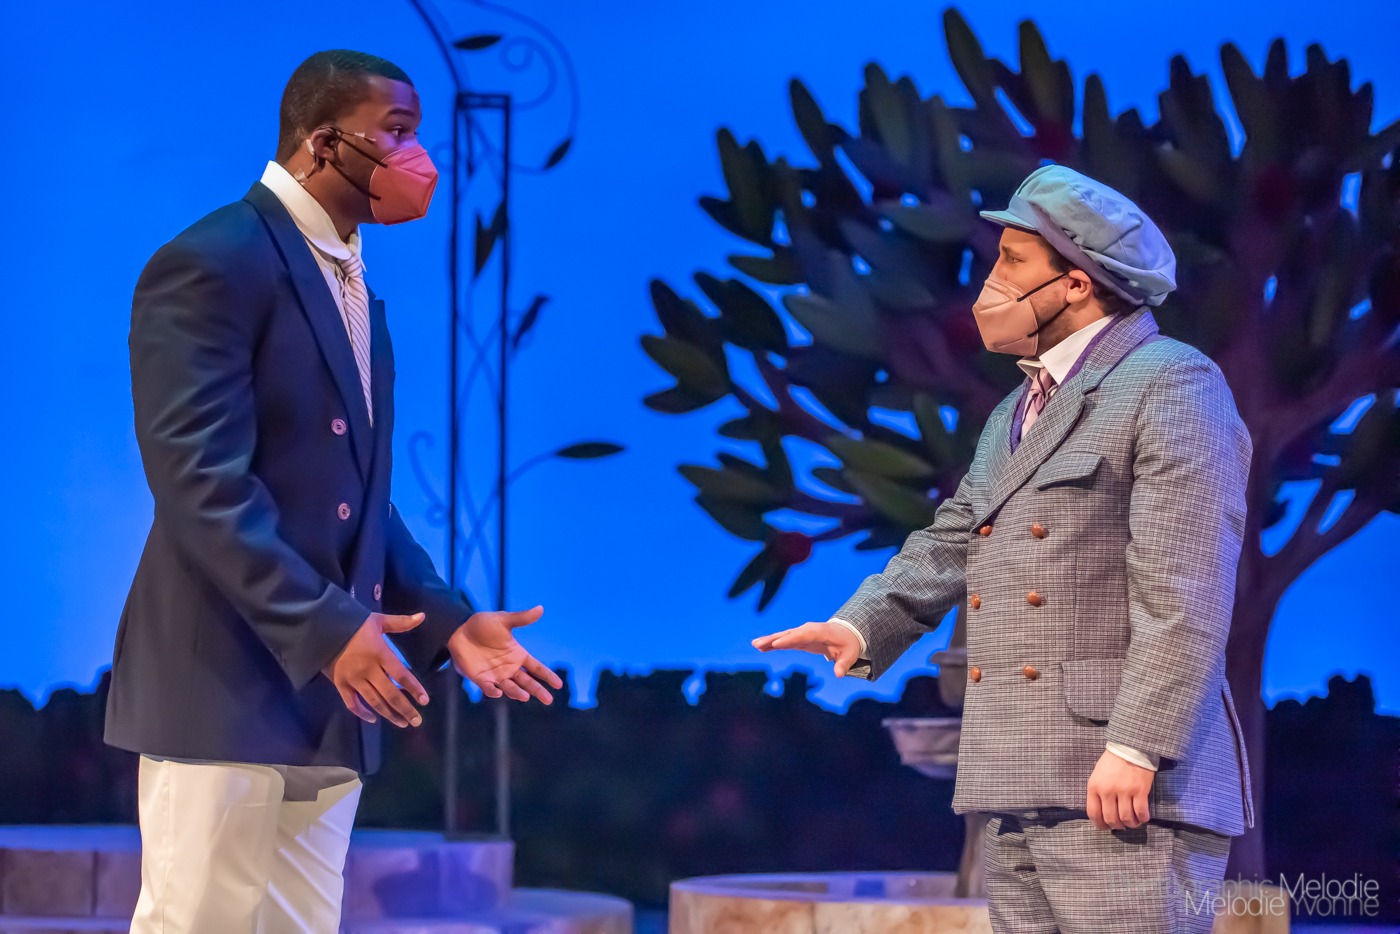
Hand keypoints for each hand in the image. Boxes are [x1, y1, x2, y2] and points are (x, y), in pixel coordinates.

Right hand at [322, 612, 429, 727]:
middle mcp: (368, 669)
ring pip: (374, 701)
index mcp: (380, 654)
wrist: (323, 628)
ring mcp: (353, 679)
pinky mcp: (340, 685)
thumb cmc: (354, 624)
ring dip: (389, 714)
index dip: (414, 688)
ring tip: (402, 723)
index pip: (401, 675)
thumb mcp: (378, 620)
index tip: (424, 700)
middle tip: (417, 721)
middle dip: (405, 709)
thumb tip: (422, 616)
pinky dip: (362, 713)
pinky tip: (373, 718)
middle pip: (390, 694)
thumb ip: (401, 622)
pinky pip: (352, 703)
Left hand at [447, 605, 563, 703]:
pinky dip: (493, 691)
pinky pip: (488, 687)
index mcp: (517, 655)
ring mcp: (495, 674)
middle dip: (538, 691)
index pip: (536, 667)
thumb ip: (522, 618)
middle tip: (548, 700)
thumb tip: (540, 608)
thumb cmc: (483, 624)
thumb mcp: (504, 620)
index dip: (547, 676)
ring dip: (517, 693)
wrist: (459, 630)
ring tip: (525, 696)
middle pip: (527, 682)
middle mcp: (509, 667)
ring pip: (510, 687)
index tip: (558, 685)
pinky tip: (498, 693)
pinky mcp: (480, 678)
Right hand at [751, 622, 861, 677]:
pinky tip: (762, 648)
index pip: (803, 635)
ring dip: (770, 640)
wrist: (847, 633)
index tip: (777, 643)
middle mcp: (808, 630)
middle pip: (789, 634)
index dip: (790, 638)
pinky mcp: (799, 639)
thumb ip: (843, 664)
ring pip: (784, 636)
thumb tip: (839, 674)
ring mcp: (802, 633)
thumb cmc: (848, 644)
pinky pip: (785, 641)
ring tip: (755, 644)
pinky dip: (774, 644)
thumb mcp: (850, 654)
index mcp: (820, 632)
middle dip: (774, 639)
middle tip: (758, 643)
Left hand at [1086, 749, 1153, 829]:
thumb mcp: (1097, 775)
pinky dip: (1143, 818)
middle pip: (1111, 819)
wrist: (1129, 748)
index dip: (1100, 825)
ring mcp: (1124, 791)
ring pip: (1126, 818)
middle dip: (1117, 826)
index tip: (1105, 827)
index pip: (1093, 813)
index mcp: (1094, 787)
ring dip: (1131, 824)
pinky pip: (1141, 812)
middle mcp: (1107, 791)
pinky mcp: (1139, 790)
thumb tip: (1102, 813)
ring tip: (1133, 822)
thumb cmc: (1112, 762)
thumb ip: (1098, 793)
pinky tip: (1143, 817)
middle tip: (1122, 825)